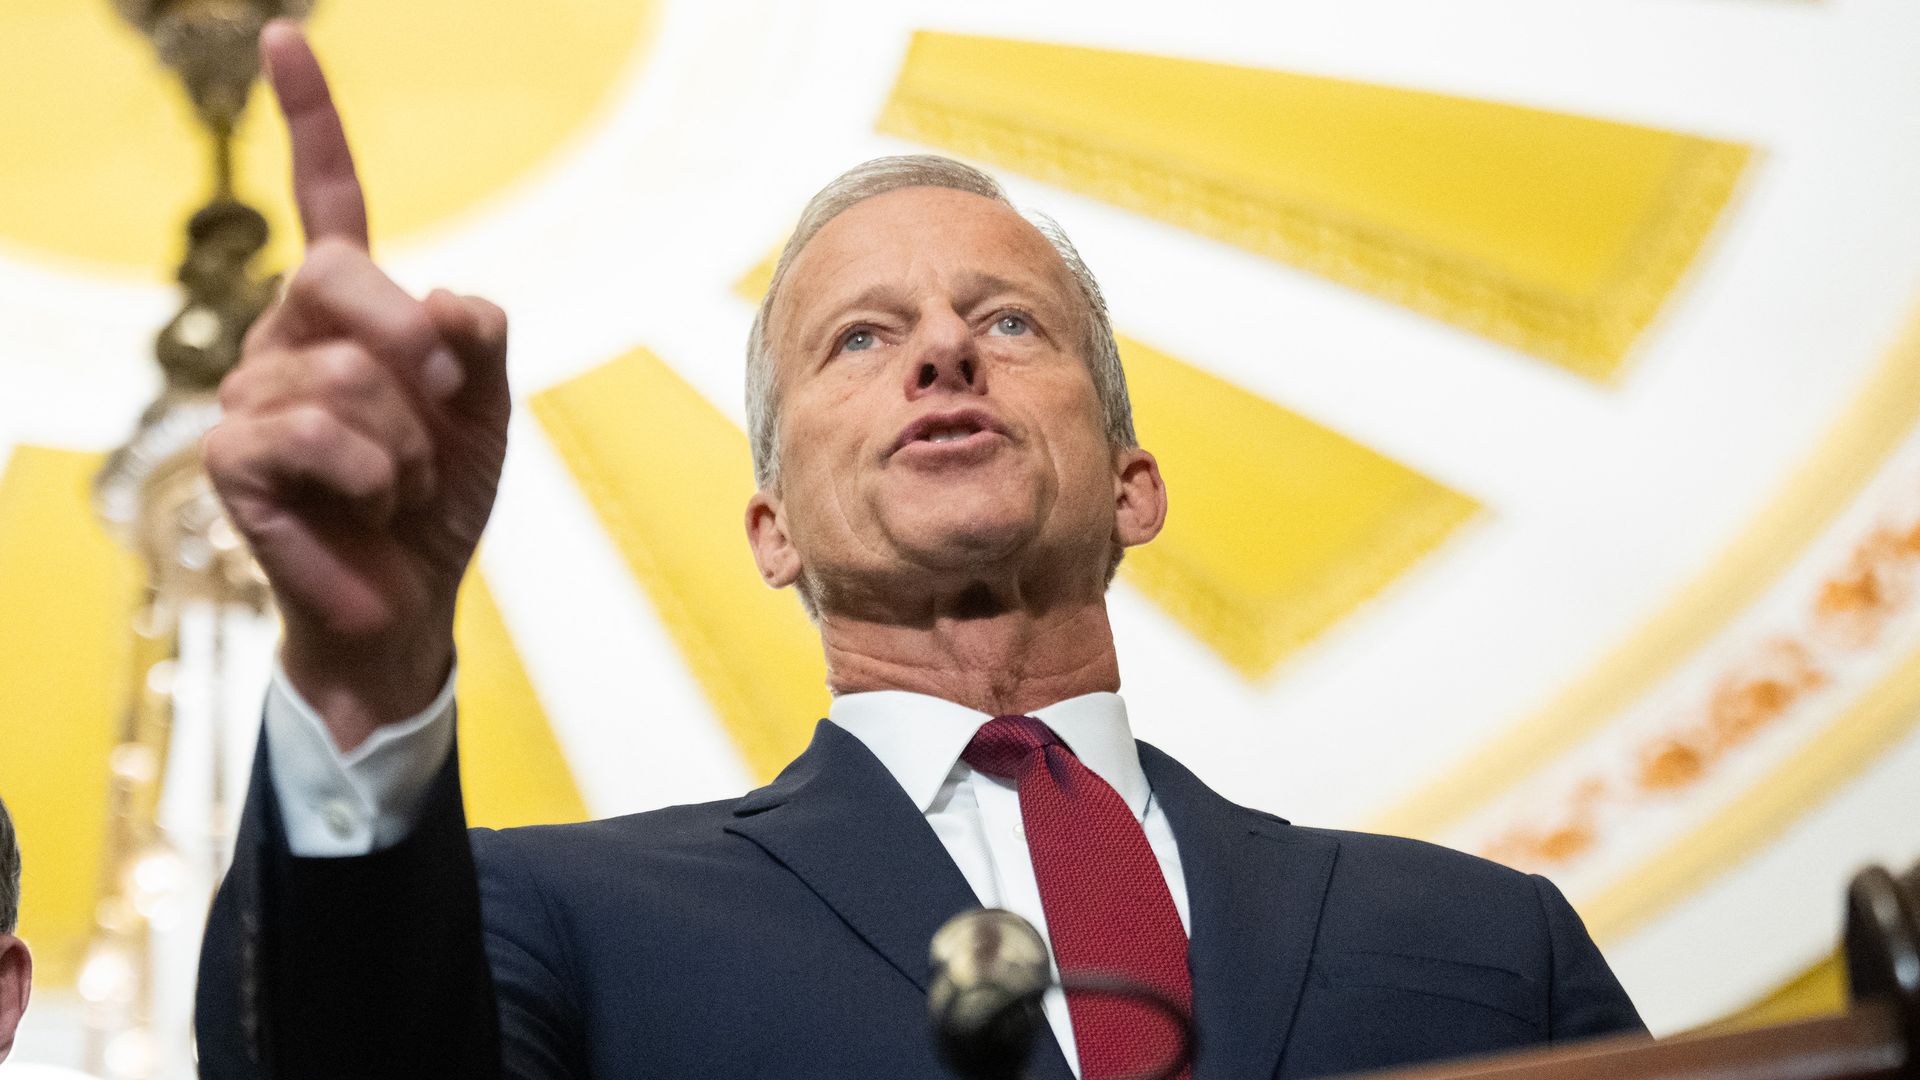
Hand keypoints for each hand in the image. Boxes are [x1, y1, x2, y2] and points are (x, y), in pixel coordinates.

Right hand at [203, 21, 509, 750]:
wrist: (412, 595)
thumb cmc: (439, 498)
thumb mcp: (483, 408)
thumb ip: (475, 338)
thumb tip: (451, 296)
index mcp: (350, 313)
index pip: (328, 202)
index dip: (313, 123)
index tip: (288, 38)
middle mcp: (289, 336)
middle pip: (341, 271)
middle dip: (412, 336)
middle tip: (445, 395)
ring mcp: (251, 393)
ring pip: (344, 371)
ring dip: (404, 440)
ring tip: (398, 482)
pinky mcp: (232, 455)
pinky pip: (313, 430)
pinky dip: (370, 473)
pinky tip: (368, 502)